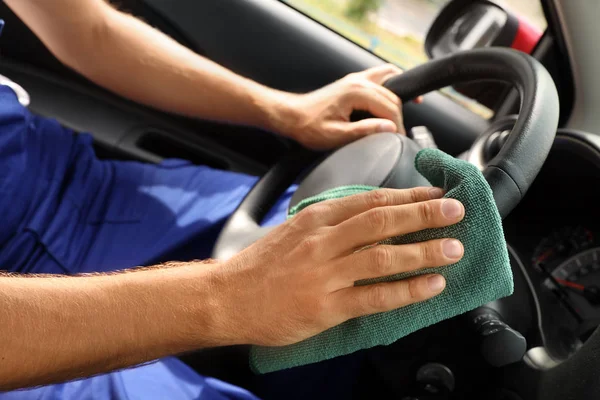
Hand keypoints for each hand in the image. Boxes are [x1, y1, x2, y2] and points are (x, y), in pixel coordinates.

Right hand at [210, 187, 464, 346]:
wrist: (227, 296)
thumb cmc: (260, 264)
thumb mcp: (292, 230)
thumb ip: (329, 222)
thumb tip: (368, 215)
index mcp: (315, 218)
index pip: (370, 201)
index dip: (407, 197)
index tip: (434, 194)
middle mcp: (322, 241)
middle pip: (382, 221)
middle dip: (424, 215)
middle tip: (456, 212)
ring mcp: (325, 273)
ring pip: (384, 257)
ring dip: (423, 251)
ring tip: (453, 248)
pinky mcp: (326, 306)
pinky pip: (375, 297)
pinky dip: (407, 290)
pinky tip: (431, 285)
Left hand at [270, 64, 417, 149]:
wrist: (291, 115)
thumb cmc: (309, 127)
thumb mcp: (337, 135)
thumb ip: (364, 131)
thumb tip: (390, 129)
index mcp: (356, 92)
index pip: (390, 108)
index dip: (398, 126)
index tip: (399, 142)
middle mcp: (358, 80)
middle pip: (392, 96)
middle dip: (399, 116)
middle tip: (400, 136)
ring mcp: (356, 78)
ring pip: (390, 78)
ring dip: (401, 93)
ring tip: (414, 105)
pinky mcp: (353, 82)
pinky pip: (380, 77)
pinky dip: (392, 83)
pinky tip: (398, 93)